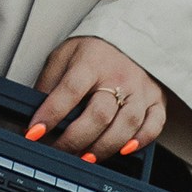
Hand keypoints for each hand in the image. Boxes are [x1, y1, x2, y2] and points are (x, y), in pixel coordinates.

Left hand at [30, 36, 168, 161]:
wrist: (131, 34)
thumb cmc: (93, 50)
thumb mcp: (64, 56)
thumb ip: (50, 84)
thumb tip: (35, 117)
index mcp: (91, 62)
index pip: (69, 91)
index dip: (50, 114)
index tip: (34, 132)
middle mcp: (119, 76)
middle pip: (99, 114)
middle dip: (75, 139)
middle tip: (60, 151)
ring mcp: (140, 88)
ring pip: (126, 124)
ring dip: (104, 146)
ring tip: (86, 157)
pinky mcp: (157, 99)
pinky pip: (154, 124)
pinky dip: (141, 141)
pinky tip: (124, 150)